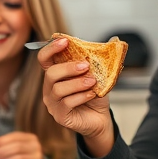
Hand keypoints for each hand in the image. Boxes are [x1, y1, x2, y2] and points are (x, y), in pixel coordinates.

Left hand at [0, 132, 45, 158]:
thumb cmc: (24, 157)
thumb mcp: (18, 148)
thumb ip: (5, 145)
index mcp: (31, 138)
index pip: (14, 136)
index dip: (0, 140)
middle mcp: (36, 146)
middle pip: (16, 147)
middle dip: (1, 151)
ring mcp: (37, 158)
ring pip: (18, 158)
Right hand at [37, 36, 114, 156]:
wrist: (101, 117)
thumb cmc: (94, 94)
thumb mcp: (96, 74)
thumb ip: (96, 60)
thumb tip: (113, 41)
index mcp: (55, 74)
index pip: (44, 58)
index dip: (51, 48)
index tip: (65, 41)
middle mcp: (50, 88)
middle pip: (50, 73)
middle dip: (68, 68)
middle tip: (85, 65)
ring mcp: (53, 103)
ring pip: (58, 89)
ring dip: (77, 83)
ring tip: (92, 82)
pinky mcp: (60, 116)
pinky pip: (66, 104)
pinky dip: (81, 97)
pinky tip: (91, 94)